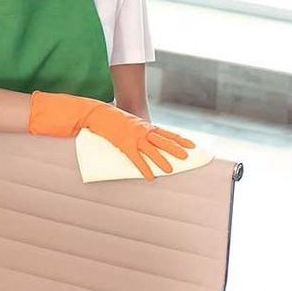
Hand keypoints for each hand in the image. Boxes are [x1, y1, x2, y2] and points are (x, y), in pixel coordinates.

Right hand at [27, 91, 192, 179]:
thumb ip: (141, 130)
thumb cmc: (114, 119)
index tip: (192, 144)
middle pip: (164, 141)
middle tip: (187, 157)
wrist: (99, 114)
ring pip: (153, 151)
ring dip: (162, 160)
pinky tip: (150, 177)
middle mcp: (143, 131)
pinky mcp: (125, 145)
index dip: (180, 139)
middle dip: (176, 149)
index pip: (167, 133)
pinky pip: (137, 159)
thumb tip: (147, 138)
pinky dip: (144, 168)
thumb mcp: (132, 122)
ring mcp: (134, 138)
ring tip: (171, 170)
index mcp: (146, 125)